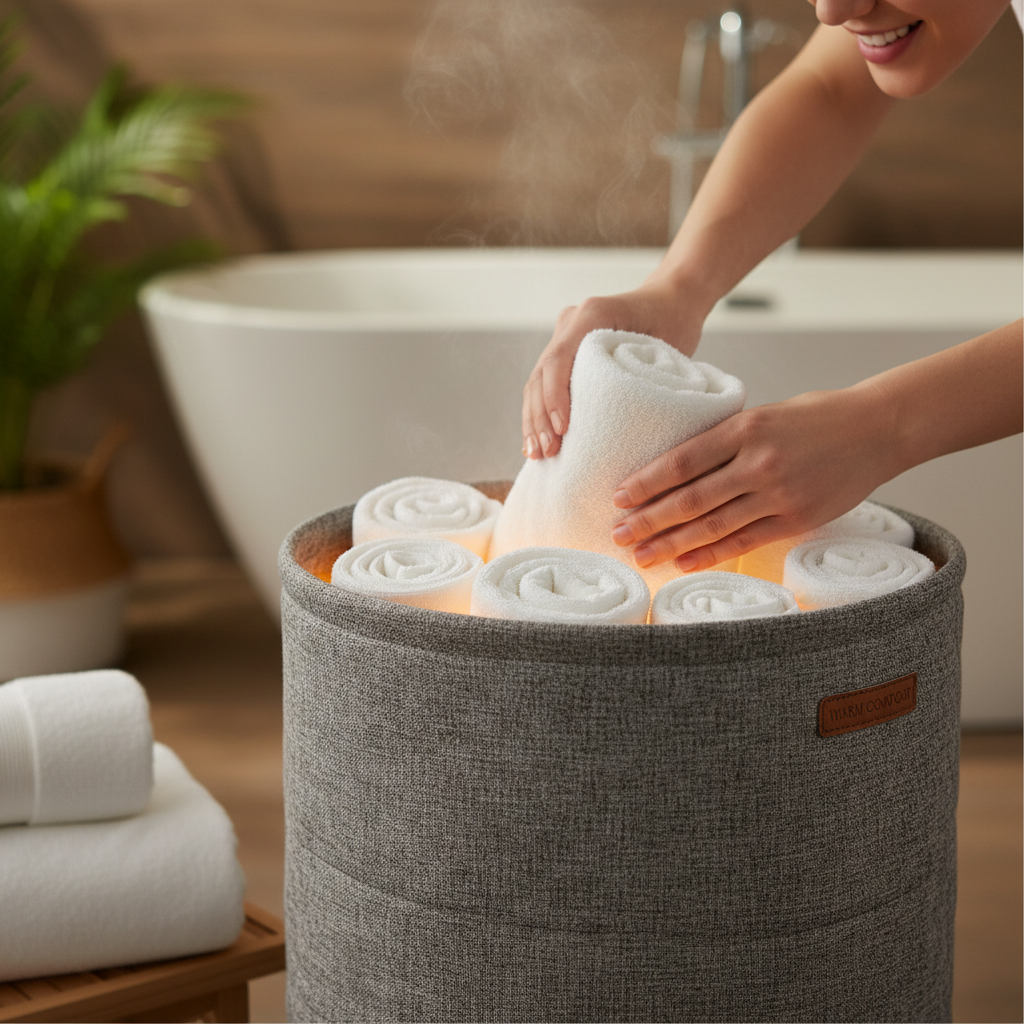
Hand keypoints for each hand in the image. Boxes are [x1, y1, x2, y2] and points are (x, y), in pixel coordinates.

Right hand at [522, 280, 702, 459]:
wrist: (669, 302)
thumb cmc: (673, 322)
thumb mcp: (664, 346)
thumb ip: (642, 375)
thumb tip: (621, 426)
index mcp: (593, 313)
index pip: (560, 357)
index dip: (555, 395)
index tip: (562, 428)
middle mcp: (571, 322)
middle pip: (542, 373)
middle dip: (540, 416)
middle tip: (547, 452)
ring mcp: (564, 337)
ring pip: (537, 382)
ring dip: (534, 420)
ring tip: (537, 455)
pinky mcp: (566, 355)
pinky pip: (544, 386)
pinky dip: (539, 415)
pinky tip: (536, 443)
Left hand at [609, 385, 898, 570]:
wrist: (878, 429)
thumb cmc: (816, 417)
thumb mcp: (764, 414)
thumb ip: (726, 439)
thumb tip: (676, 466)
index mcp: (745, 428)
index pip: (682, 460)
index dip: (646, 482)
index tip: (618, 497)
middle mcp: (758, 462)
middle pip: (689, 498)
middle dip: (647, 519)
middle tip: (616, 533)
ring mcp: (778, 494)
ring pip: (711, 525)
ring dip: (670, 543)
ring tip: (640, 554)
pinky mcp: (796, 519)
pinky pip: (743, 541)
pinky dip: (709, 553)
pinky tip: (683, 562)